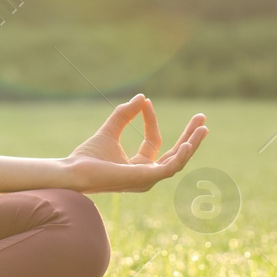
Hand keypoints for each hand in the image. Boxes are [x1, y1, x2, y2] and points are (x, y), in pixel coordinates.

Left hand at [65, 93, 206, 193]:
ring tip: (202, 127)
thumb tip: (142, 97)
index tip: (147, 102)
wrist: (74, 171)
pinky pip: (169, 169)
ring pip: (177, 161)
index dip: (151, 120)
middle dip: (190, 136)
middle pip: (174, 153)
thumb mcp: (110, 130)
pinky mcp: (145, 179)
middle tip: (202, 117)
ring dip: (191, 144)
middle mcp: (147, 175)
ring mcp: (148, 179)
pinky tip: (186, 143)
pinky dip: (180, 156)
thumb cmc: (87, 157)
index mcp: (139, 166)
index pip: (154, 141)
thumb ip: (124, 115)